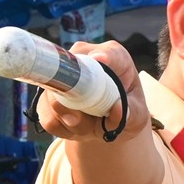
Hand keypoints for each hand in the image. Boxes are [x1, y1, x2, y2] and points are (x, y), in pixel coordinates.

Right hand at [34, 40, 148, 144]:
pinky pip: (48, 117)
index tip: (100, 59)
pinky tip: (77, 128)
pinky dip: (63, 129)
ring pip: (54, 100)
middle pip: (70, 74)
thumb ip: (131, 113)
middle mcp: (83, 60)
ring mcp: (61, 76)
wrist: (107, 124)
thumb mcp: (137, 116)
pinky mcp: (46, 96)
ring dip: (73, 122)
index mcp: (115, 58)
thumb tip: (117, 108)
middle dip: (77, 102)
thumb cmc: (126, 113)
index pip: (110, 54)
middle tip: (87, 120)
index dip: (104, 57)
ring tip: (90, 125)